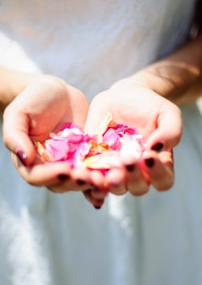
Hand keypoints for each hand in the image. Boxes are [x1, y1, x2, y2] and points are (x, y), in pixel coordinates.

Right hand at [3, 75, 96, 193]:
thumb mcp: (18, 114)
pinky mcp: (86, 157)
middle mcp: (49, 167)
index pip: (36, 176)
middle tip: (88, 178)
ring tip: (103, 180)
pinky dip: (103, 174)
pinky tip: (114, 175)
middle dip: (74, 182)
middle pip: (60, 183)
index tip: (64, 169)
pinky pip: (94, 168)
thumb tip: (25, 158)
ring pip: (79, 180)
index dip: (50, 176)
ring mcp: (69, 163)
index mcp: (30, 161)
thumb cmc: (32, 100)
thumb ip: (15, 136)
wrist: (57, 93)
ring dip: (91, 183)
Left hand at [84, 77, 181, 205]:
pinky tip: (85, 177)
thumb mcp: (167, 113)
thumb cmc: (149, 106)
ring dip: (111, 184)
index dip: (158, 174)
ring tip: (107, 174)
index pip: (163, 180)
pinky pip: (92, 179)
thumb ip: (171, 131)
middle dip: (132, 178)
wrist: (123, 97)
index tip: (149, 155)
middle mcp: (137, 172)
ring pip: (114, 187)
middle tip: (127, 161)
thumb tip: (157, 147)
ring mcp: (115, 169)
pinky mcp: (95, 163)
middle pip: (137, 187)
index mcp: (157, 164)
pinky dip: (88, 183)